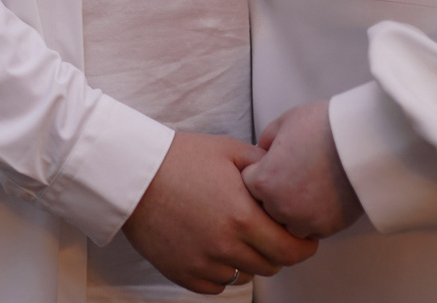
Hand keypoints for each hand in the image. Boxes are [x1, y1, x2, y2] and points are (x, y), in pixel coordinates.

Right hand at [122, 131, 318, 292]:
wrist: (132, 175)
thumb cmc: (179, 158)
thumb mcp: (228, 150)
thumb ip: (263, 165)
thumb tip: (286, 176)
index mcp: (242, 217)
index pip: (291, 250)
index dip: (303, 245)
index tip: (303, 238)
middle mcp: (226, 246)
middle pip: (271, 266)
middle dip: (278, 251)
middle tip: (271, 233)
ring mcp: (203, 263)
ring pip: (244, 277)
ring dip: (249, 261)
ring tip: (239, 237)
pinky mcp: (183, 273)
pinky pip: (216, 286)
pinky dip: (222, 271)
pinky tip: (216, 248)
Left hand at [241, 101, 363, 238]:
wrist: (363, 142)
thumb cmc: (323, 127)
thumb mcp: (285, 122)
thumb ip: (266, 141)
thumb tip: (261, 152)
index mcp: (264, 181)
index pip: (247, 185)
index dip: (259, 173)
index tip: (273, 165)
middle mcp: (279, 207)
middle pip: (264, 208)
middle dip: (273, 194)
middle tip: (292, 176)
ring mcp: (303, 221)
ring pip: (286, 225)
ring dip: (292, 211)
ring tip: (308, 189)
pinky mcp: (326, 229)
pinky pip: (311, 230)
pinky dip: (314, 218)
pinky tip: (323, 198)